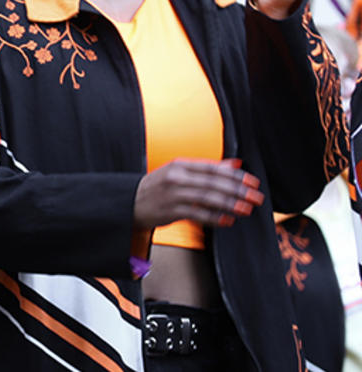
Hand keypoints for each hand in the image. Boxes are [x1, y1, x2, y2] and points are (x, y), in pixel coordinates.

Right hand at [133, 158, 263, 228]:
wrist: (129, 201)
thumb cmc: (158, 187)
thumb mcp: (179, 172)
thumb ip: (207, 169)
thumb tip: (236, 164)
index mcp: (180, 165)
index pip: (213, 168)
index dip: (235, 175)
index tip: (252, 182)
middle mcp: (176, 178)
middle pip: (213, 183)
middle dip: (238, 190)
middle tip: (255, 197)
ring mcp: (173, 194)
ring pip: (207, 198)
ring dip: (230, 204)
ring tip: (246, 209)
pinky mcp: (171, 211)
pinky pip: (197, 214)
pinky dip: (214, 218)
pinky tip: (227, 220)